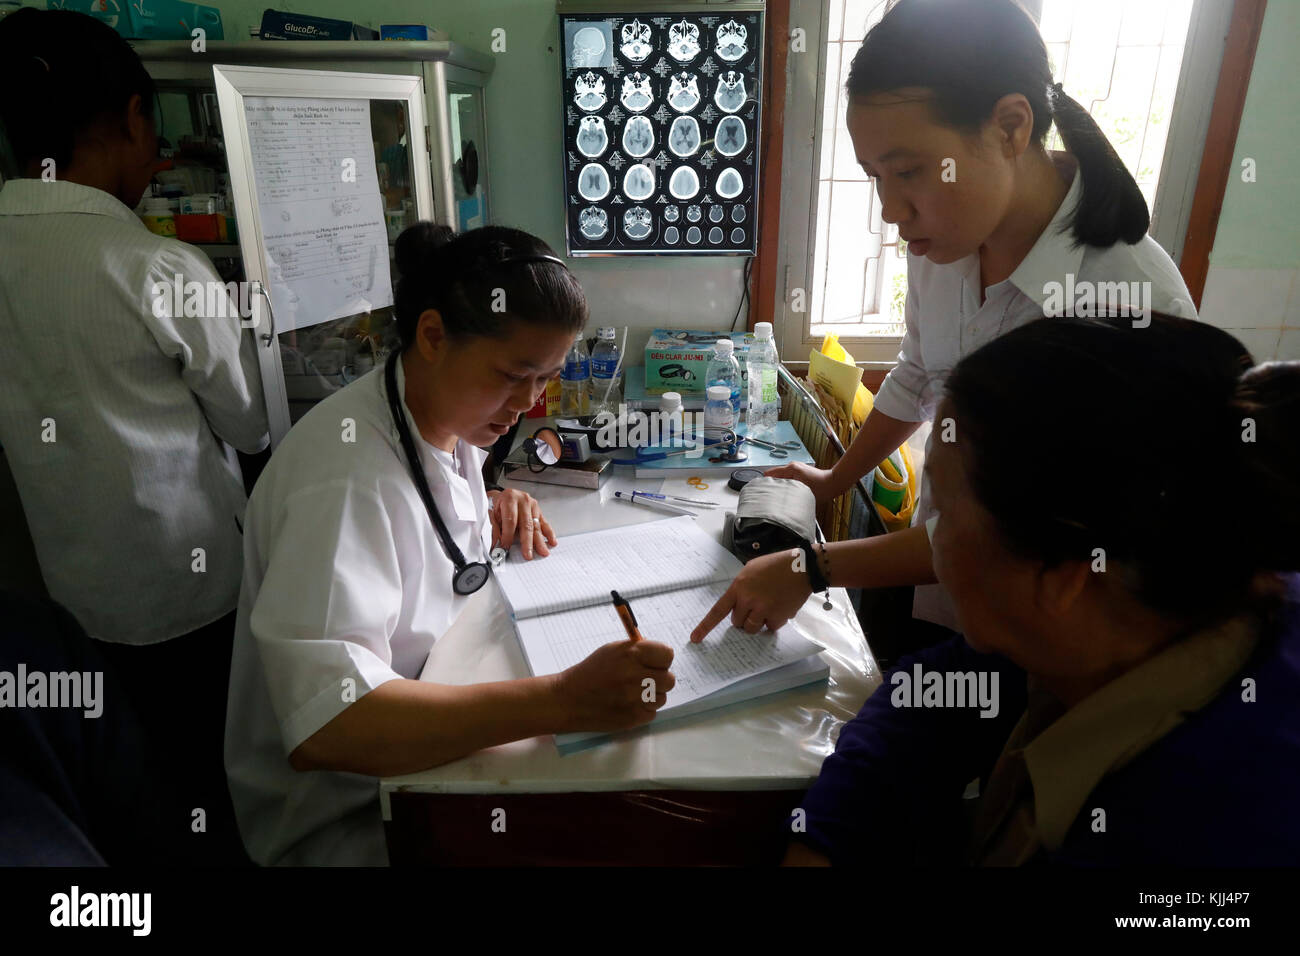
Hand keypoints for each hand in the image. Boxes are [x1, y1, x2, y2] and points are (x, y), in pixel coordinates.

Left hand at [488, 488, 555, 559]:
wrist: (503, 496)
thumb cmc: (497, 505)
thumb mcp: (491, 515)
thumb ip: (494, 530)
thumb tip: (497, 546)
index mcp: (509, 498)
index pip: (510, 520)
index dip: (508, 535)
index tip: (506, 547)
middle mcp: (523, 500)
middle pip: (526, 524)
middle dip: (527, 542)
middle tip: (528, 554)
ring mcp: (533, 505)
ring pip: (536, 525)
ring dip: (540, 541)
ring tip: (542, 552)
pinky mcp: (539, 510)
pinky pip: (544, 523)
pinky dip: (548, 533)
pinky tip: (551, 541)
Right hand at [552, 639, 675, 731]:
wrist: (569, 699)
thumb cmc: (591, 672)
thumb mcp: (612, 650)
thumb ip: (638, 650)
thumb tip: (660, 656)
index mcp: (632, 654)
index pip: (667, 655)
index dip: (661, 660)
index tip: (653, 663)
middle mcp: (636, 675)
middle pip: (669, 679)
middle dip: (658, 679)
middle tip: (643, 680)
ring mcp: (636, 698)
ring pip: (662, 698)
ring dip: (651, 696)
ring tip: (631, 693)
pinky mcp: (634, 718)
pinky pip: (652, 713)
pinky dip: (643, 710)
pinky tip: (627, 704)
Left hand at [690, 549, 811, 641]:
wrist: (802, 568)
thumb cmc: (776, 566)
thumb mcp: (751, 570)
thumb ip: (741, 587)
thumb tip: (737, 605)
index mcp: (739, 587)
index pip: (718, 610)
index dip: (705, 626)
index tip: (695, 639)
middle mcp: (748, 600)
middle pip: (737, 622)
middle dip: (744, 617)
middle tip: (756, 604)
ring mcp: (763, 610)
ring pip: (751, 628)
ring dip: (757, 622)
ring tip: (768, 606)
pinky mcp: (778, 617)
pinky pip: (769, 629)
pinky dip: (773, 621)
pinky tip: (779, 607)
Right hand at [764, 462, 838, 504]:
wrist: (833, 483)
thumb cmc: (822, 488)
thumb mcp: (802, 491)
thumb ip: (787, 491)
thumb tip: (776, 495)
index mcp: (791, 468)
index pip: (769, 474)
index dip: (765, 483)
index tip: (761, 492)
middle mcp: (792, 466)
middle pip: (774, 476)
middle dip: (772, 486)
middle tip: (771, 496)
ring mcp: (796, 468)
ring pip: (781, 478)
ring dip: (780, 486)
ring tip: (780, 495)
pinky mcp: (799, 472)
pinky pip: (787, 478)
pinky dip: (786, 485)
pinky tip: (788, 493)